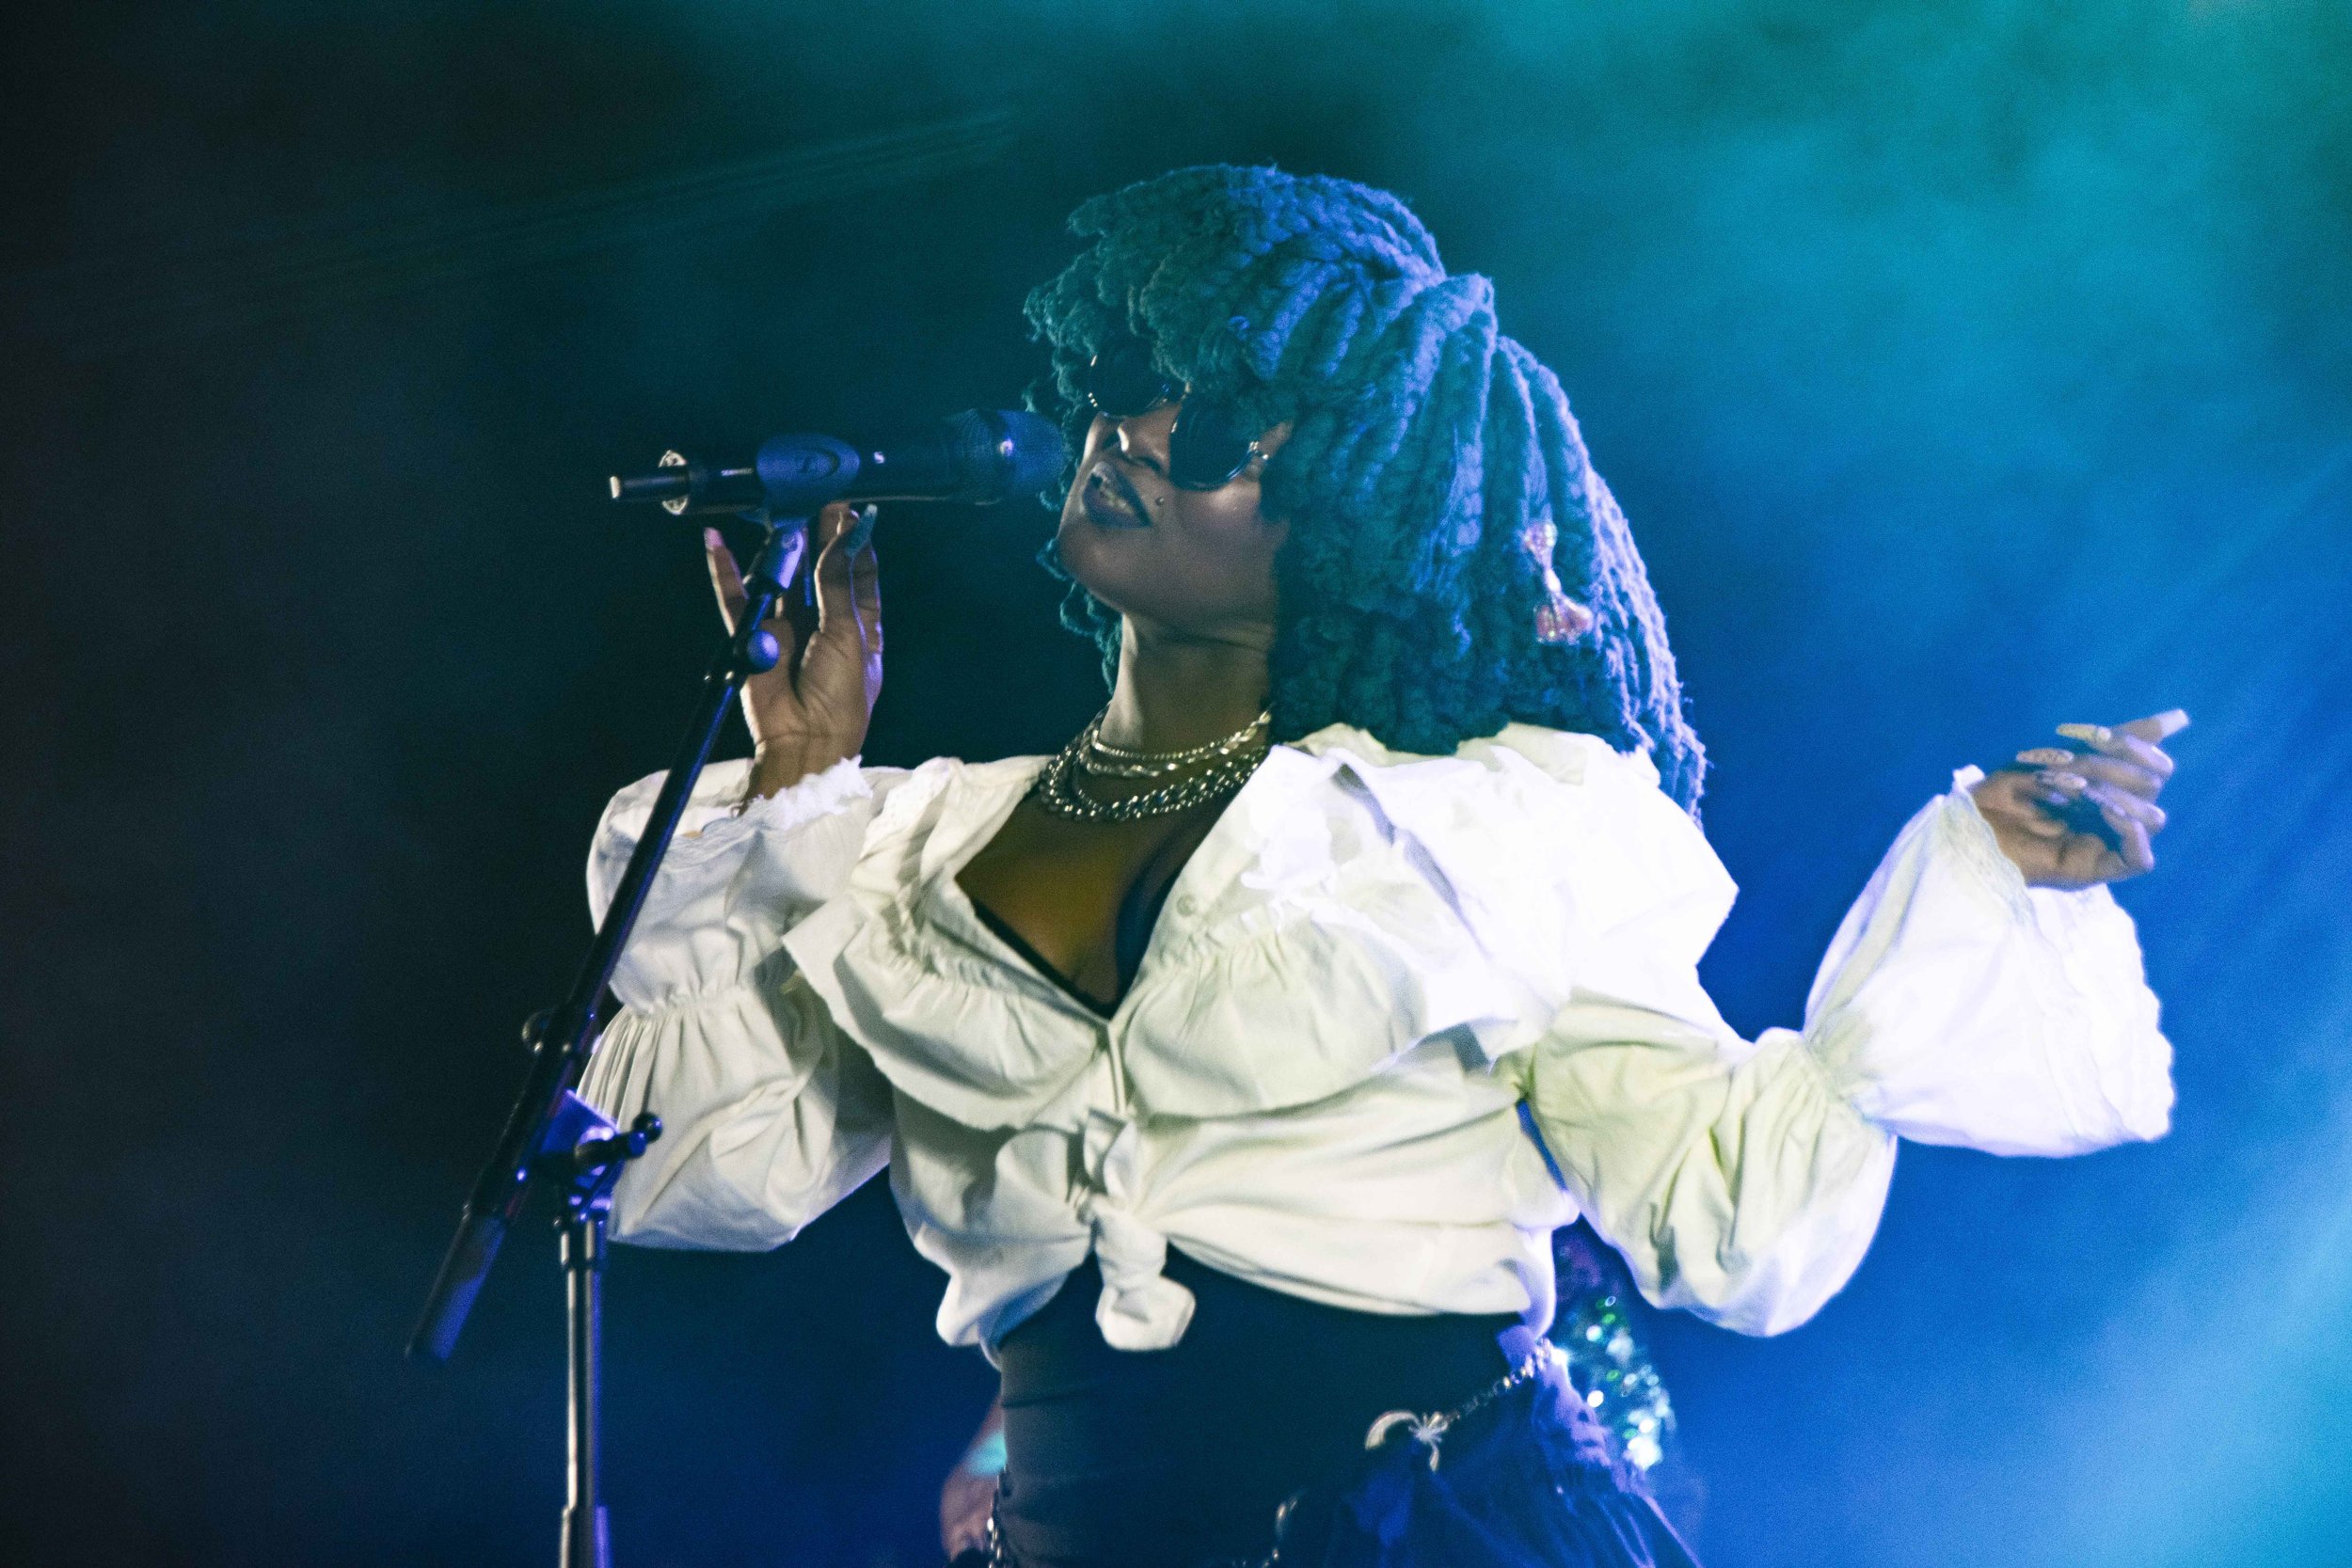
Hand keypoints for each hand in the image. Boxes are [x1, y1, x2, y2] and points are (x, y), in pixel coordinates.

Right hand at [705, 501, 882, 797]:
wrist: (804, 741)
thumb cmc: (840, 697)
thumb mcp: (849, 633)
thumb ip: (838, 582)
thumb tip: (843, 534)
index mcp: (860, 625)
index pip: (859, 572)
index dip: (855, 541)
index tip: (853, 509)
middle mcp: (824, 622)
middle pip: (820, 568)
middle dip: (818, 534)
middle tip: (815, 497)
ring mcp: (788, 627)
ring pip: (781, 576)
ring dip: (780, 545)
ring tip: (780, 509)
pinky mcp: (754, 635)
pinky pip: (736, 597)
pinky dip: (725, 570)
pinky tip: (716, 542)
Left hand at [1970, 710, 2187, 888]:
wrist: (1963, 829)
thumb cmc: (2000, 795)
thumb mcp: (2056, 756)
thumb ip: (2113, 740)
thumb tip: (2177, 717)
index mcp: (2109, 789)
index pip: (2157, 766)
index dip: (2133, 744)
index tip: (2090, 733)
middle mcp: (2115, 817)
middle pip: (2153, 785)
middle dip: (2109, 766)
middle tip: (2062, 764)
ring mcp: (2108, 845)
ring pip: (2154, 817)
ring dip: (2115, 793)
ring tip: (2072, 789)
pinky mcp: (2097, 870)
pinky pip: (2140, 860)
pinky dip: (2131, 832)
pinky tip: (2104, 813)